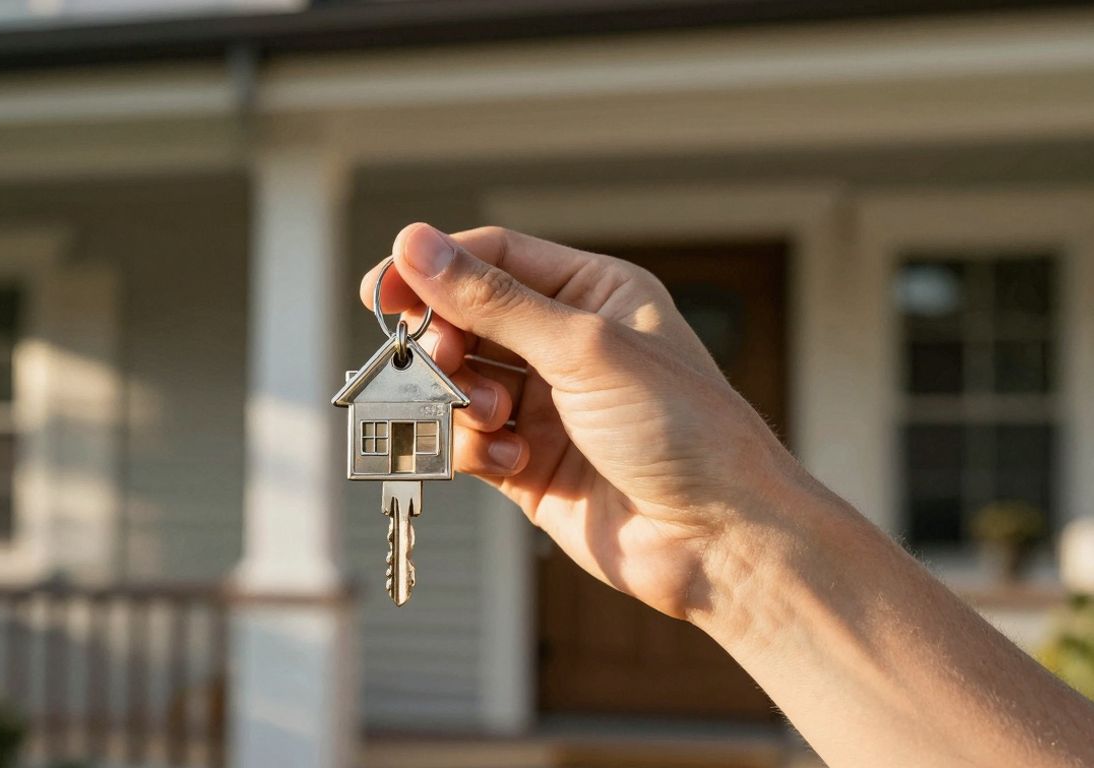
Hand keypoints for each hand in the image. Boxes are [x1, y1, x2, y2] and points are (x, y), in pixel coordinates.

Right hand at [361, 223, 809, 620]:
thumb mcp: (582, 348)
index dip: (433, 268)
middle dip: (445, 343)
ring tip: (495, 420)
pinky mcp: (529, 464)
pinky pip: (469, 441)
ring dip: (461, 400)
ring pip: (459, 383)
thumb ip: (493, 300)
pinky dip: (476, 449)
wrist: (720, 540)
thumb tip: (418, 246)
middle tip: (441, 362)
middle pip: (465, 320)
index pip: (492, 258)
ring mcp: (546, 406)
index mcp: (592, 292)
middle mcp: (565, 344)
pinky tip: (513, 461)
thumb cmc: (683, 429)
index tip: (381, 289)